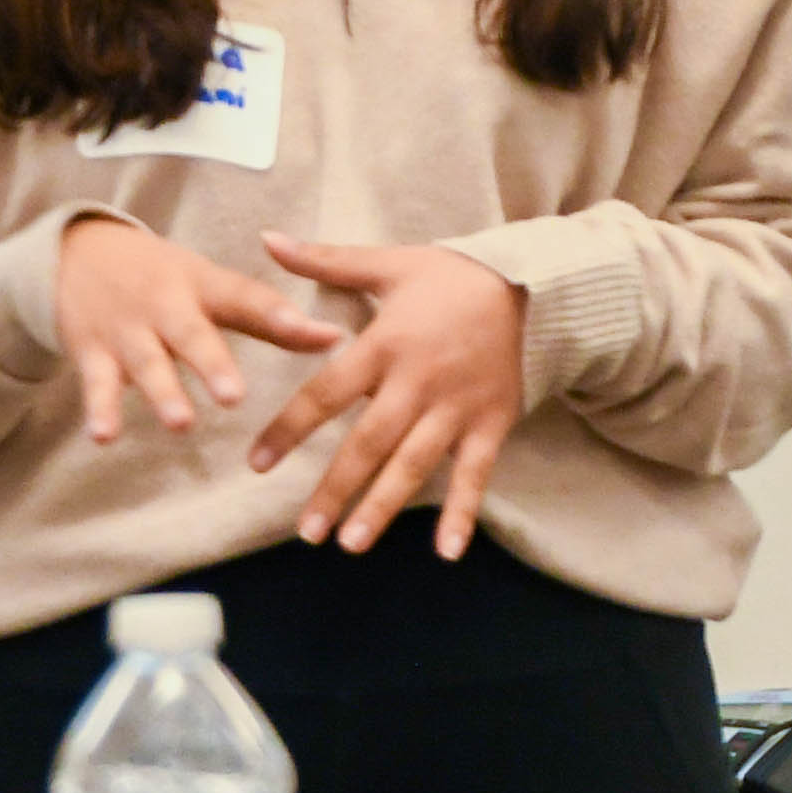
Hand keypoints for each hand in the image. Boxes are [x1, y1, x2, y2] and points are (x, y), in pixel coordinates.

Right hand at [55, 215, 348, 446]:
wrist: (76, 253)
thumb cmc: (163, 277)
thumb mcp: (212, 286)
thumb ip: (271, 319)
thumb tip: (337, 339)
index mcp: (203, 285)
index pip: (246, 297)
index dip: (281, 315)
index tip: (320, 335)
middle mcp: (166, 305)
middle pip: (192, 334)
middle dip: (212, 365)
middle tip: (234, 396)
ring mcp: (127, 329)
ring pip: (147, 363)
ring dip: (163, 393)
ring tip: (181, 423)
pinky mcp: (92, 351)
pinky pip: (97, 384)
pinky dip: (100, 409)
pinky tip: (104, 437)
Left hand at [248, 237, 525, 558]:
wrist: (534, 285)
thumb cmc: (454, 275)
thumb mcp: (389, 262)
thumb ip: (325, 261)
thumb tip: (268, 239)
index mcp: (386, 343)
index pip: (326, 393)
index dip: (290, 429)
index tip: (258, 463)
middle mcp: (418, 382)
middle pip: (368, 442)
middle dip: (335, 488)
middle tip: (307, 532)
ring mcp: (457, 407)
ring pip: (414, 465)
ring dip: (382, 506)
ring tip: (352, 543)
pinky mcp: (491, 423)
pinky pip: (475, 474)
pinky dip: (463, 512)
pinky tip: (446, 553)